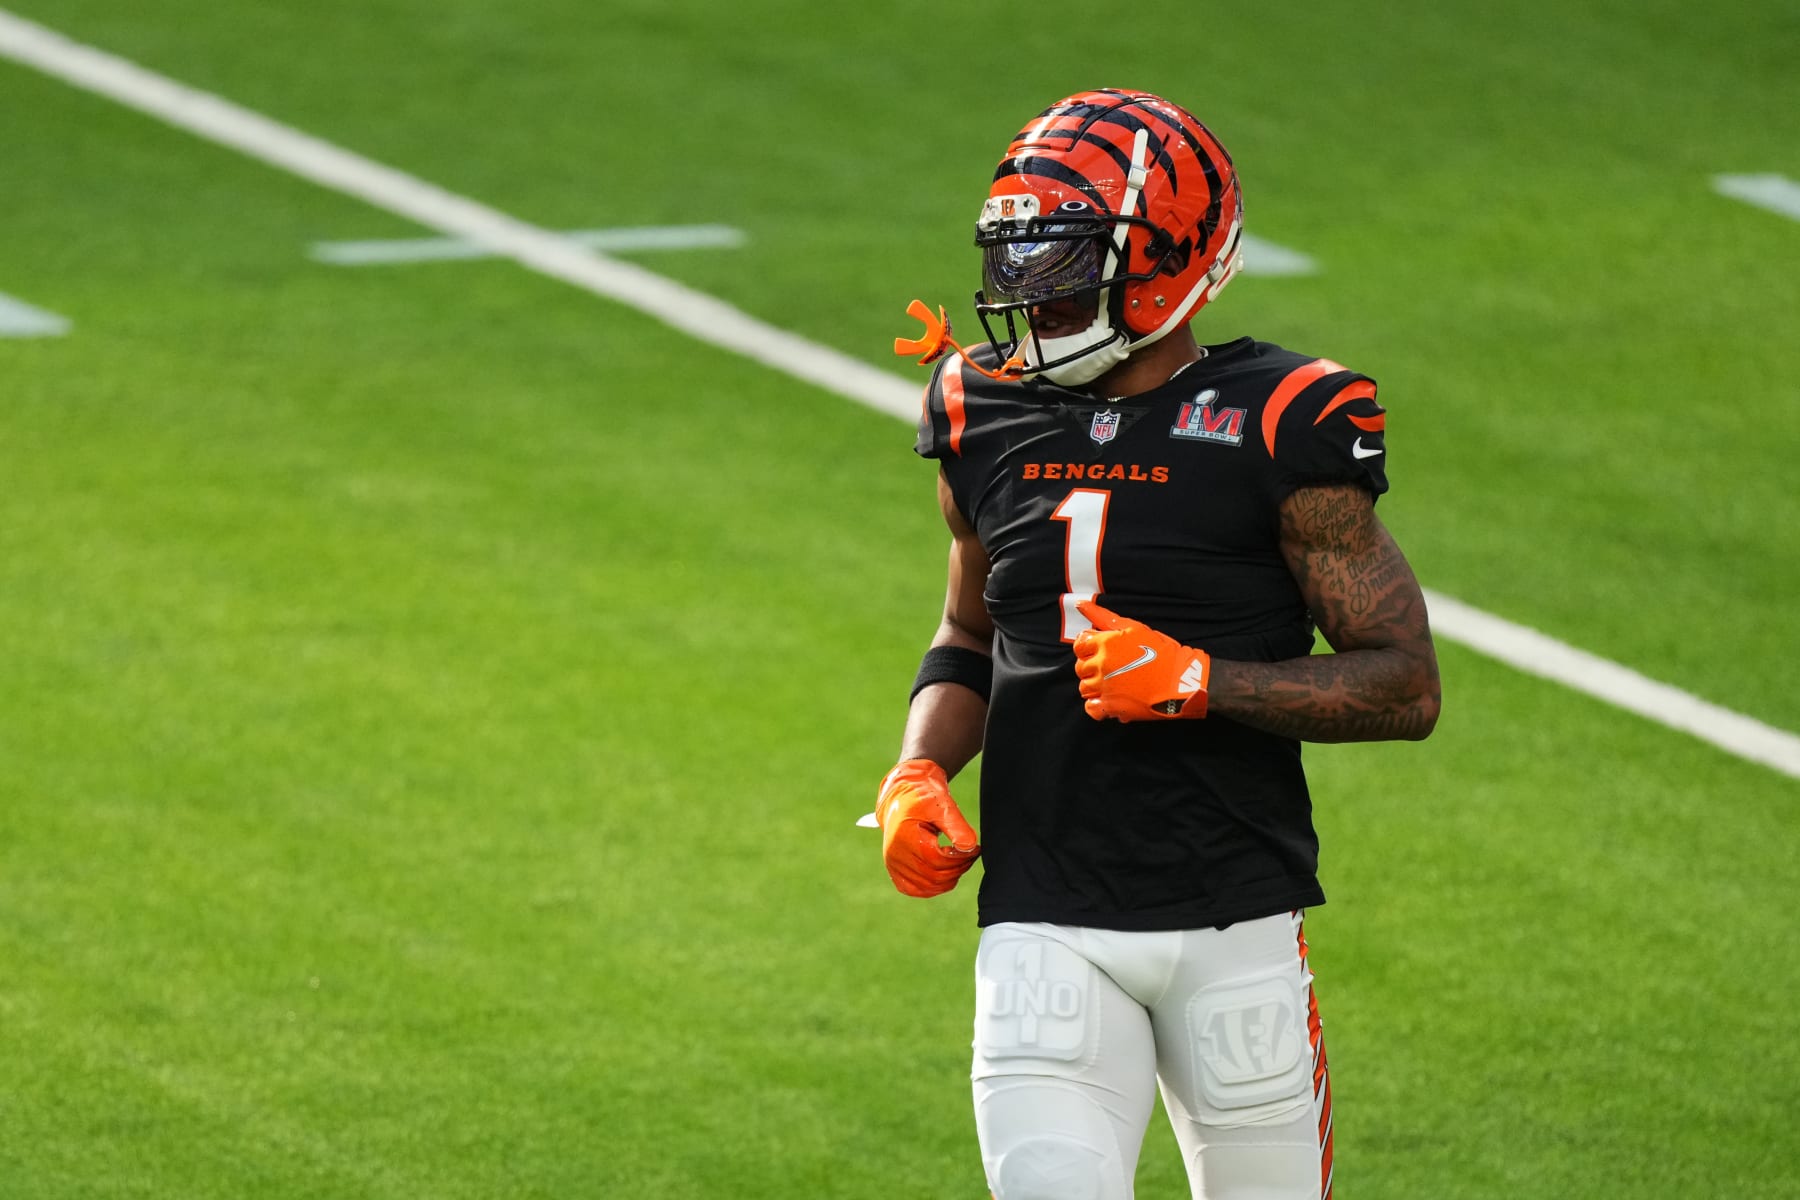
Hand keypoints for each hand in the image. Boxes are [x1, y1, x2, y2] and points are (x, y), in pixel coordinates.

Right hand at [874, 760, 980, 897]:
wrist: (902, 797)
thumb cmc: (922, 798)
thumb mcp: (942, 805)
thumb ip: (957, 826)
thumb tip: (970, 847)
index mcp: (904, 837)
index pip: (938, 860)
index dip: (961, 858)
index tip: (976, 848)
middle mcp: (895, 854)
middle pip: (934, 875)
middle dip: (959, 868)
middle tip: (971, 855)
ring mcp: (893, 865)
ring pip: (928, 886)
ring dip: (950, 878)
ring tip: (960, 862)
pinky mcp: (895, 872)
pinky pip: (916, 890)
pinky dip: (935, 887)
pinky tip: (946, 873)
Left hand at [1071, 599, 1210, 721]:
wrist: (1182, 680)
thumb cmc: (1162, 652)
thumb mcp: (1135, 628)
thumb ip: (1104, 616)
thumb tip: (1080, 603)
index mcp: (1106, 643)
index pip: (1080, 645)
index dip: (1088, 648)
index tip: (1099, 651)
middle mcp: (1102, 664)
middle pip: (1081, 667)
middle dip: (1092, 667)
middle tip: (1112, 668)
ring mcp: (1105, 687)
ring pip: (1085, 687)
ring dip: (1095, 686)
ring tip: (1113, 684)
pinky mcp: (1112, 706)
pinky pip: (1091, 708)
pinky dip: (1097, 706)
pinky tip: (1110, 701)